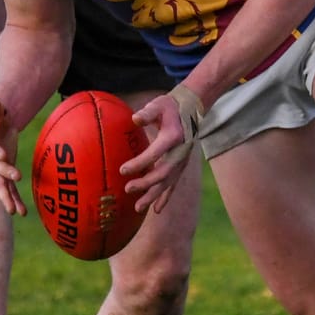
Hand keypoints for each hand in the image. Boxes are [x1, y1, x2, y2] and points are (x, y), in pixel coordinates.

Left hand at [121, 87, 201, 214]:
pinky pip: (173, 184)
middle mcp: (180, 152)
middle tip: (128, 189)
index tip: (123, 170)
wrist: (191, 110)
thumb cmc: (170, 107)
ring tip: (138, 207)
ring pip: (168, 183)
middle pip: (162, 173)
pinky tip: (156, 209)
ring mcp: (181, 161)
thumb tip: (135, 119)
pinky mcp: (181, 166)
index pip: (154, 154)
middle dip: (145, 184)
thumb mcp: (159, 105)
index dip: (139, 163)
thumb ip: (148, 113)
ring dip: (153, 196)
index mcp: (172, 137)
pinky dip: (165, 197)